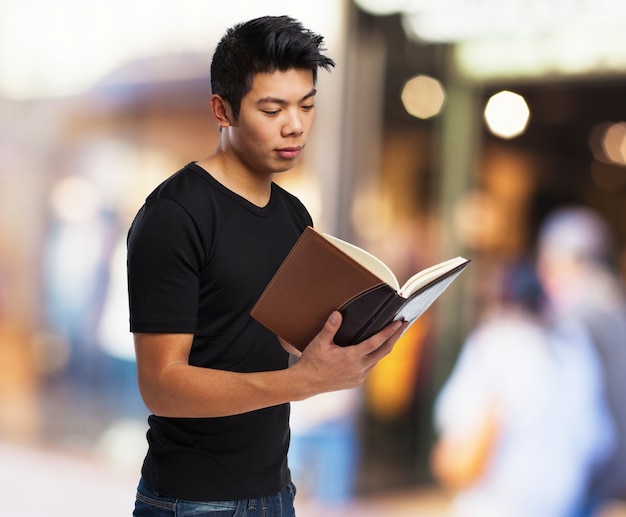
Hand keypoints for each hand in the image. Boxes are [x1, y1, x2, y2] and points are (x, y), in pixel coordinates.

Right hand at [291, 311, 408, 395]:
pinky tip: (376, 349)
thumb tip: (337, 314)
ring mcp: (358, 376)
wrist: (306, 382)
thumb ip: (330, 328)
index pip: (375, 342)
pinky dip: (375, 356)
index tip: (399, 323)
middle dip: (395, 337)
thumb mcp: (319, 342)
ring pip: (377, 359)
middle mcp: (358, 368)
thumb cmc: (312, 361)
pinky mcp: (356, 382)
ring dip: (386, 347)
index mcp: (350, 357)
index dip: (389, 332)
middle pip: (383, 351)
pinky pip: (370, 367)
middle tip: (403, 324)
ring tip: (393, 334)